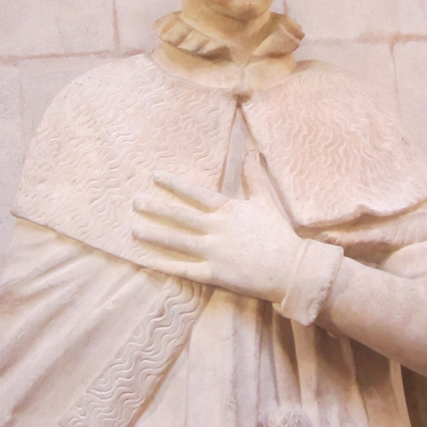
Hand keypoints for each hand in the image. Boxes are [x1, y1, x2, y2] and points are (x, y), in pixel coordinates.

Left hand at [132, 151, 304, 302]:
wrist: (291, 269)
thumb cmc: (279, 234)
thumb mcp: (267, 201)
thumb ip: (254, 177)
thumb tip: (251, 151)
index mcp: (228, 210)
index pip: (195, 194)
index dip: (174, 184)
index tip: (155, 176)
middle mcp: (217, 229)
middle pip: (180, 216)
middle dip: (156, 208)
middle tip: (135, 202)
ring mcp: (214, 252)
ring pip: (177, 241)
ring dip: (154, 235)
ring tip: (134, 230)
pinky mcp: (214, 274)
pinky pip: (185, 269)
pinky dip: (166, 265)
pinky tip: (148, 261)